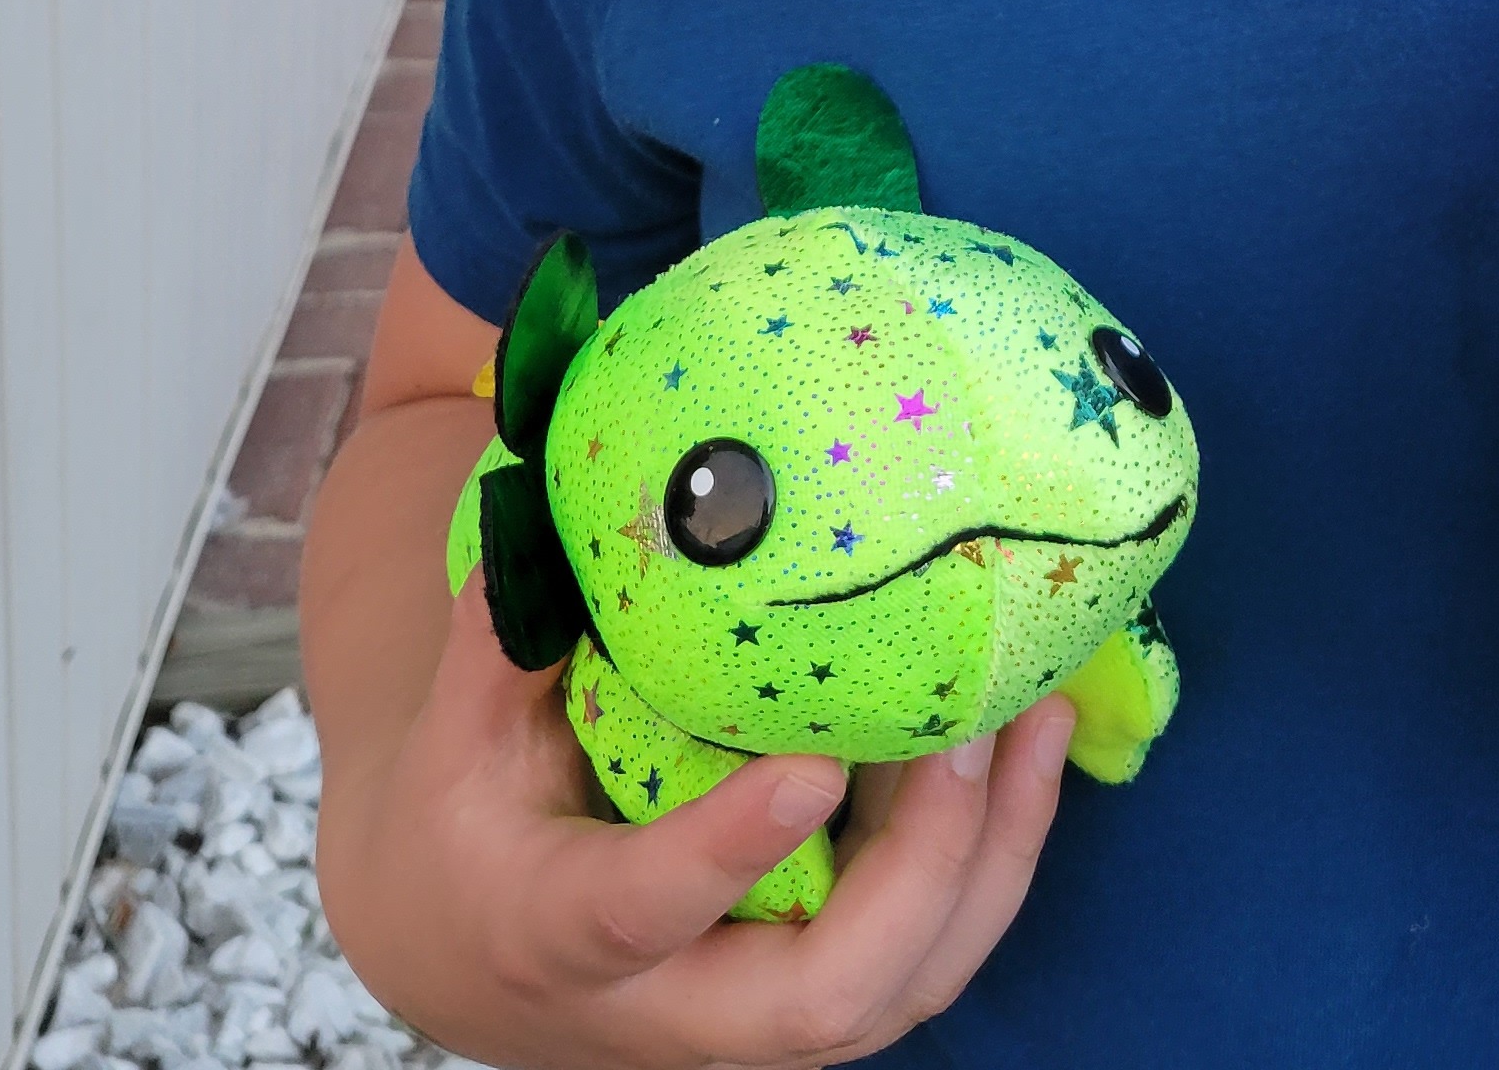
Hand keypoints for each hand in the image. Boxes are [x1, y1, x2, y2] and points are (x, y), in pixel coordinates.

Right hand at [319, 574, 1073, 1067]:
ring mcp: (753, 1019)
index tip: (813, 768)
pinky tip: (1037, 745)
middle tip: (969, 734)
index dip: (728, 849)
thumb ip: (503, 632)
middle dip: (919, 872)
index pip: (642, 911)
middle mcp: (668, 1008)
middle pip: (820, 1000)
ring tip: (1041, 717)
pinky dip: (997, 859)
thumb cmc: (466, 823)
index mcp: (559, 932)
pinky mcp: (817, 992)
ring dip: (989, 860)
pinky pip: (928, 956)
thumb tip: (548, 482)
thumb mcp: (458, 734)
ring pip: (901, 990)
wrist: (465, 950)